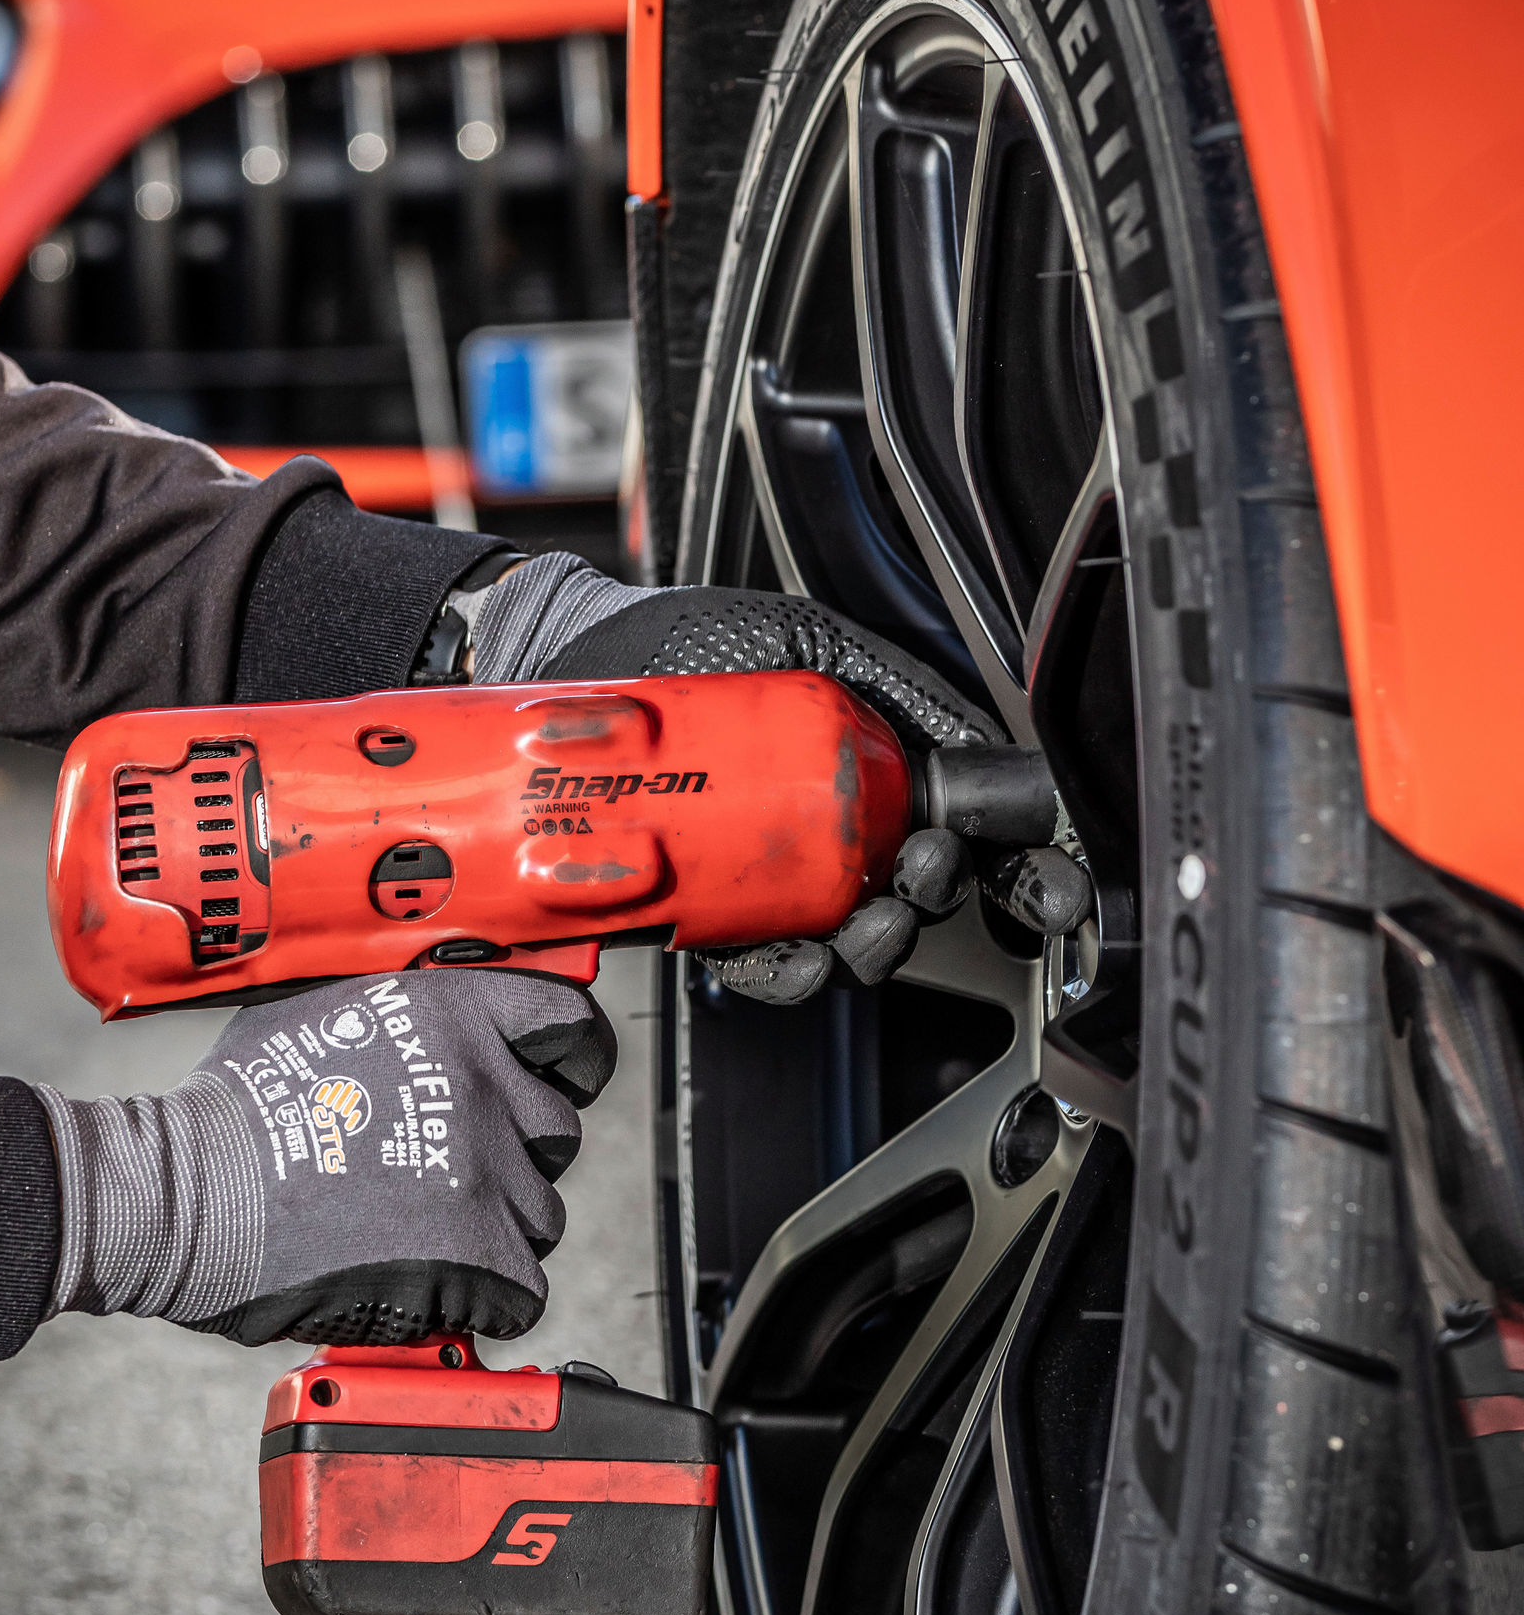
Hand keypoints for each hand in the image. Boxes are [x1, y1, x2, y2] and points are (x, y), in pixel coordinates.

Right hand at [36, 969, 614, 1345]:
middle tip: (440, 1173)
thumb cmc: (233, 1110)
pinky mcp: (481, 1258)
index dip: (569, 1058)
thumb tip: (441, 1021)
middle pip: (556, 1131)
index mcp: (455, 1013)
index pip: (568, 1023)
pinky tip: (421, 1282)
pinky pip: (523, 1289)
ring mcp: (488, 1174)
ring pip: (541, 1215)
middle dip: (512, 1156)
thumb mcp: (320, 1010)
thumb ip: (405, 1014)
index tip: (557, 1079)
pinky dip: (481, 1298)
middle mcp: (484, 1085)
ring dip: (492, 1229)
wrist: (185, 1197)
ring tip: (411, 1231)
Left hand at [466, 556, 1070, 1003]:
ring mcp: (768, 877)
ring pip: (843, 944)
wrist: (573, 661)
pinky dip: (790, 973)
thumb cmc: (685, 640)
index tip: (1041, 884)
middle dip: (932, 901)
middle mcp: (826, 834)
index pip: (954, 831)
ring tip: (869, 924)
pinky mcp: (705, 908)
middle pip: (909, 899)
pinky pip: (760, 963)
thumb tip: (974, 735)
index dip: (1008, 868)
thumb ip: (893, 682)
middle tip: (923, 871)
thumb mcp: (808, 640)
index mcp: (867, 772)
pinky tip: (806, 957)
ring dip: (872, 949)